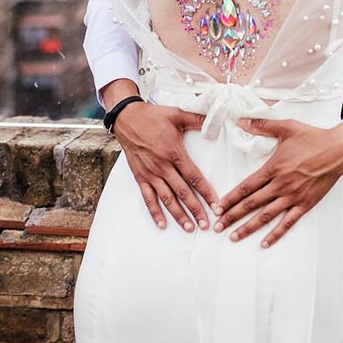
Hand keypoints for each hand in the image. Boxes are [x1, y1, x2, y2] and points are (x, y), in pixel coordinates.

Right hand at [103, 80, 214, 231]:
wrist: (127, 118)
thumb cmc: (153, 116)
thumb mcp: (177, 114)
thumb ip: (197, 119)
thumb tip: (215, 120)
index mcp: (174, 152)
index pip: (194, 176)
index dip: (206, 192)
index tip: (216, 205)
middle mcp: (162, 166)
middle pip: (183, 192)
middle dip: (196, 209)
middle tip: (206, 224)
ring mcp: (150, 173)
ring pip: (167, 198)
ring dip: (178, 215)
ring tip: (189, 228)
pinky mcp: (140, 177)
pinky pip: (148, 198)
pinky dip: (155, 212)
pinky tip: (162, 224)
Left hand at [213, 119, 342, 246]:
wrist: (338, 150)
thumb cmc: (313, 138)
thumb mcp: (286, 127)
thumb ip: (261, 126)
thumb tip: (241, 120)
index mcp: (274, 168)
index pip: (246, 186)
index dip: (230, 198)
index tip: (218, 207)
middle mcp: (281, 185)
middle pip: (251, 204)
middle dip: (232, 216)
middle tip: (217, 226)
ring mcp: (293, 196)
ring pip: (266, 216)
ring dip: (248, 228)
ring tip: (234, 237)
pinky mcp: (305, 204)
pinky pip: (288, 222)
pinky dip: (276, 234)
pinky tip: (264, 243)